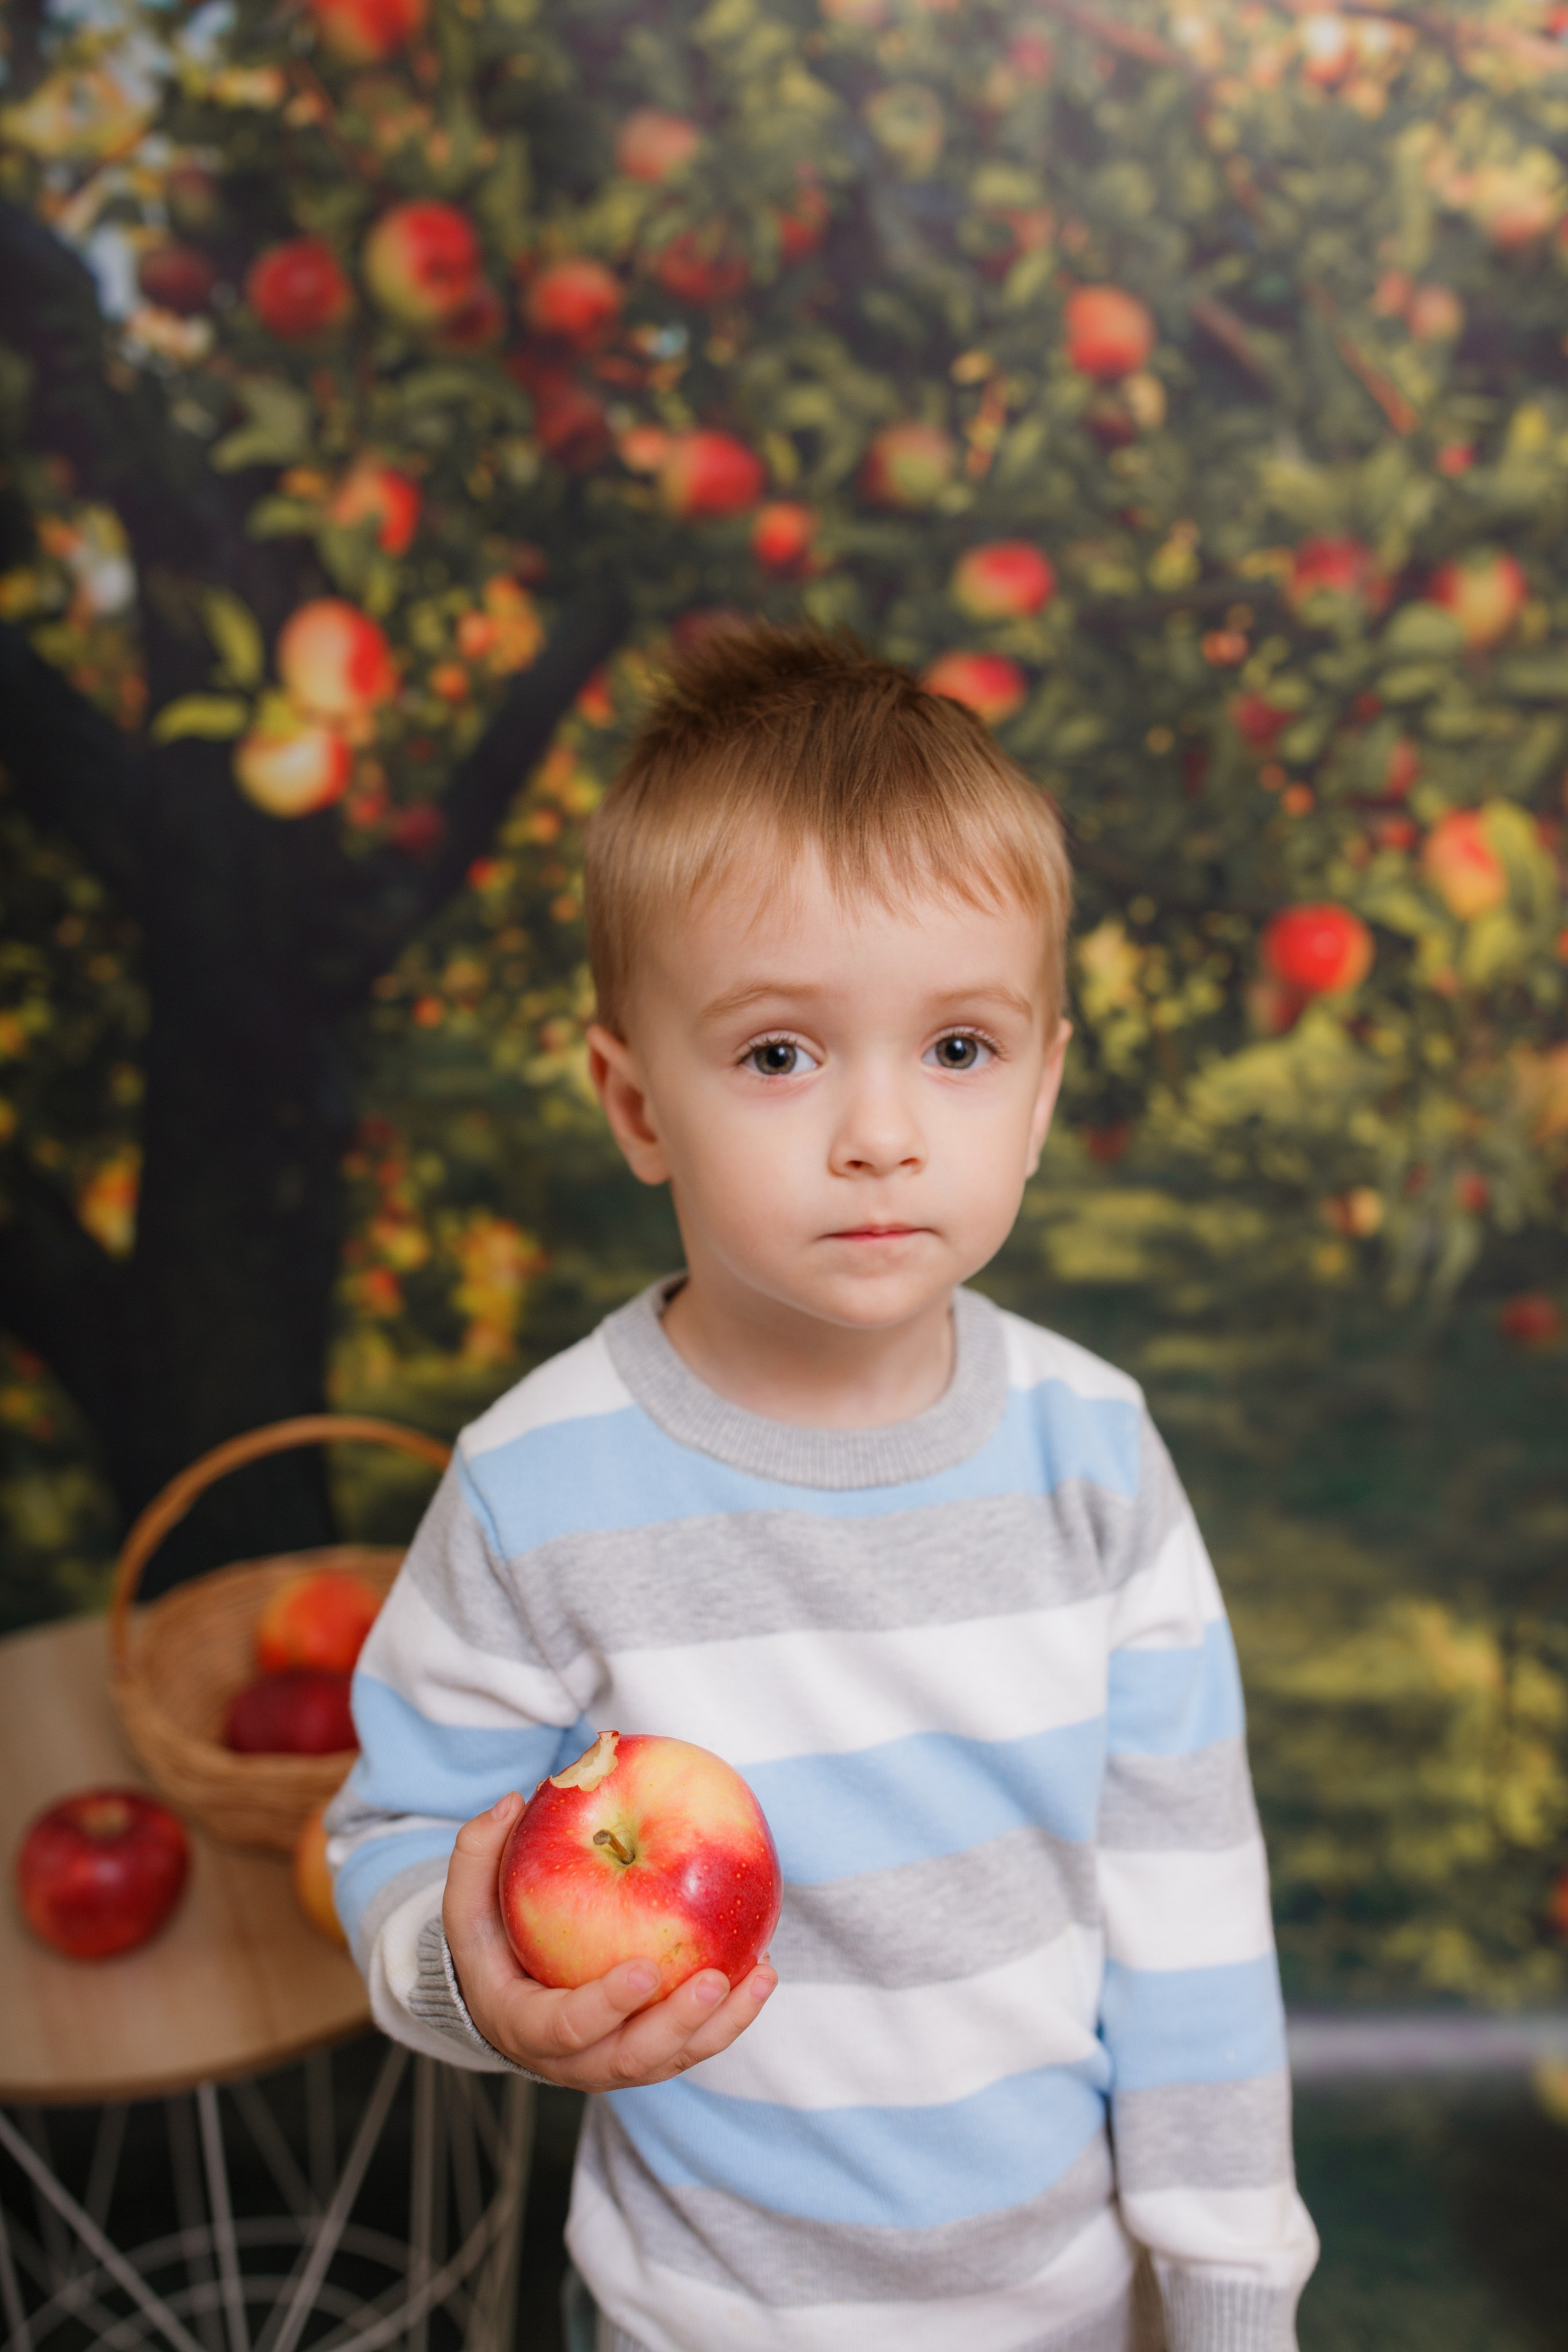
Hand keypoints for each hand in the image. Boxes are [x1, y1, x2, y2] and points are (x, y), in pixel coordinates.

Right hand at [441, 1789, 776, 2089]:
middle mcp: (574, 2059)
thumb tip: (511, 1801)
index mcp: (525, 2025)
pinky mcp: (651, 2052)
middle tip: (716, 1979)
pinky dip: (732, 2015)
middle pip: (633, 2058)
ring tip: (761, 1977)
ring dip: (722, 2024)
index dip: (607, 2004)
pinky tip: (761, 1971)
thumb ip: (478, 1853)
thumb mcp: (467, 1901)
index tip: (646, 1969)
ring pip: (674, 2059)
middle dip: (679, 2022)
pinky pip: (695, 2043)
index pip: (568, 2027)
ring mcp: (617, 2062)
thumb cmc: (490, 1942)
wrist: (505, 1999)